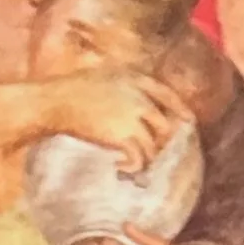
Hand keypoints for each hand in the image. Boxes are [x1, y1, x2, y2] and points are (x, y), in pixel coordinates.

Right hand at [48, 67, 183, 174]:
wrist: (55, 101)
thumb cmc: (71, 89)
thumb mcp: (103, 75)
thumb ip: (124, 87)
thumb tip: (136, 104)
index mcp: (135, 78)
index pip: (167, 94)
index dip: (180, 109)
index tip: (188, 121)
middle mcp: (139, 96)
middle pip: (165, 125)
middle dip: (161, 142)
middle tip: (151, 153)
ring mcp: (133, 116)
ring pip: (154, 146)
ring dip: (146, 160)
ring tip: (133, 167)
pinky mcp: (124, 137)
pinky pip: (140, 159)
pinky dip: (133, 169)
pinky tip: (120, 169)